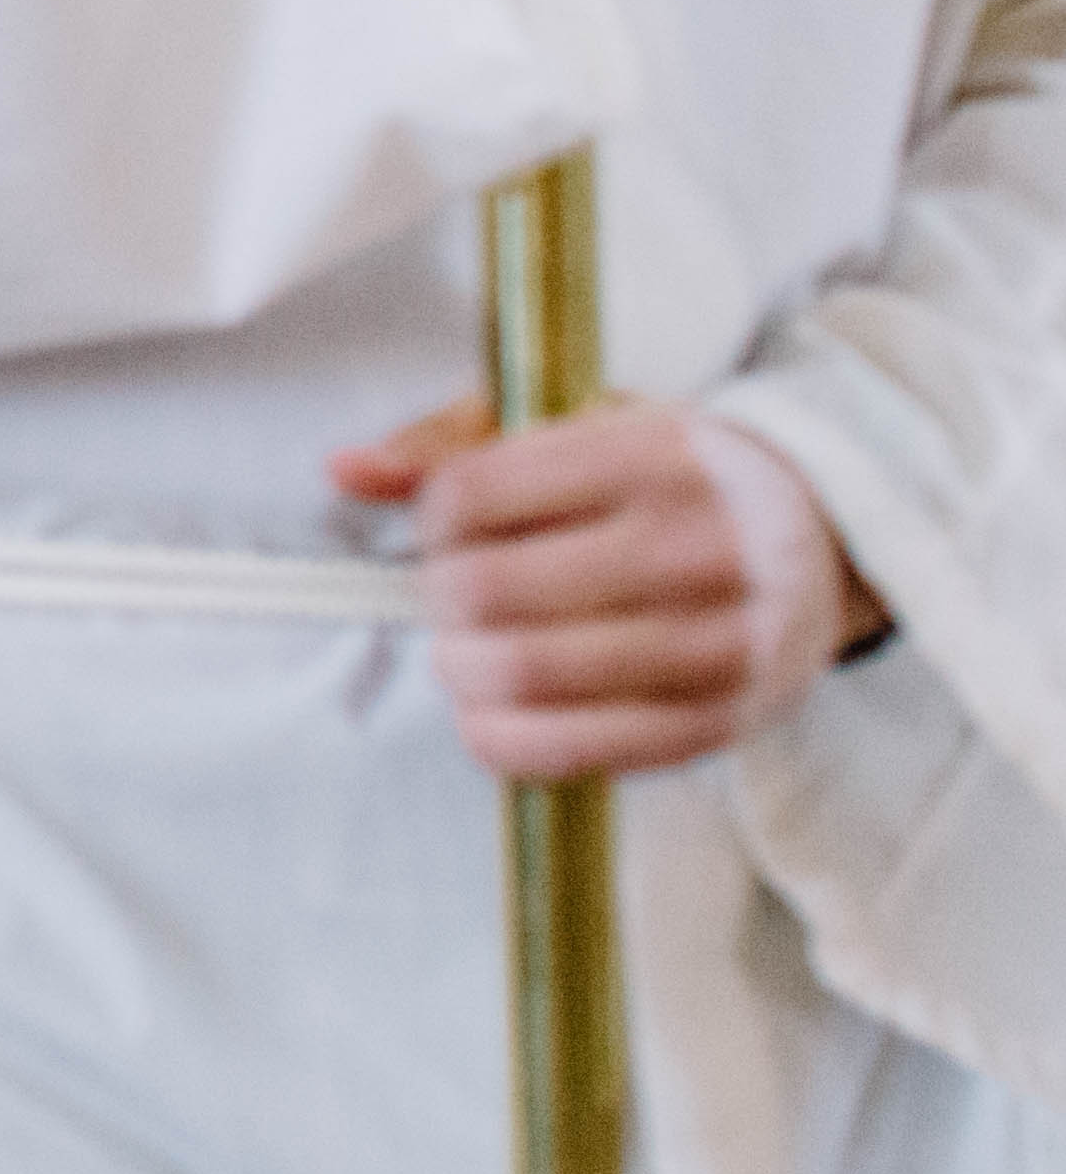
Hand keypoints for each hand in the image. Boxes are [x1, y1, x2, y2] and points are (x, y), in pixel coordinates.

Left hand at [334, 395, 869, 779]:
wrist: (827, 537)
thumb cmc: (676, 477)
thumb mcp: (582, 422)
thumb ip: (456, 441)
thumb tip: (346, 469)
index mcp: (652, 457)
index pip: (472, 496)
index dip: (433, 519)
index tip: (452, 525)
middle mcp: (692, 548)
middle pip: (484, 591)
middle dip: (442, 597)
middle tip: (459, 592)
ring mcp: (714, 643)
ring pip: (518, 674)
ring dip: (461, 667)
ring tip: (473, 647)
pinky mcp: (716, 721)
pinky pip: (568, 751)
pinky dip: (500, 737)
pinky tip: (494, 710)